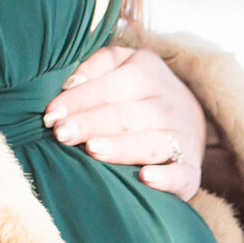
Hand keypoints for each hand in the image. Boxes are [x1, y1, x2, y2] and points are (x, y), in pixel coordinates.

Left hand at [43, 45, 207, 197]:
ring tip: (92, 149)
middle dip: (90, 124)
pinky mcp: (190, 171)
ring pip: (149, 143)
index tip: (51, 115)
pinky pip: (181, 174)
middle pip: (124, 116)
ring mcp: (181, 138)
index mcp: (148, 74)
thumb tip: (69, 82)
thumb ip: (98, 65)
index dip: (78, 101)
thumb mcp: (124, 64)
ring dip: (121, 147)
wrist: (192, 119)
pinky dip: (166, 178)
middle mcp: (167, 105)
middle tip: (61, 134)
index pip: (108, 88)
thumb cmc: (141, 93)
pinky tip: (145, 178)